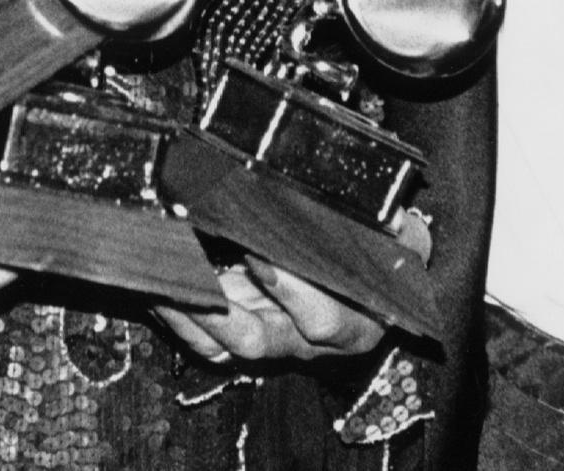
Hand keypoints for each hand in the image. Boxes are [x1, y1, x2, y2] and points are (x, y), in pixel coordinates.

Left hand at [154, 211, 430, 364]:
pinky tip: (161, 288)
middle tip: (196, 273)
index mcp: (354, 323)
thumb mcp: (402, 245)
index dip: (290, 291)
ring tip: (165, 281)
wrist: (372, 289)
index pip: (321, 319)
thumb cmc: (383, 260)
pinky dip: (179, 318)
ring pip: (224, 346)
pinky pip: (206, 343)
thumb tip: (397, 217)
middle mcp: (308, 344)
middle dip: (222, 310)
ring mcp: (273, 345)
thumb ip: (400, 232)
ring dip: (188, 315)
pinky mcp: (245, 342)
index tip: (262, 255)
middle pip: (260, 341)